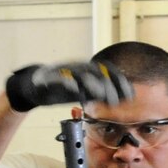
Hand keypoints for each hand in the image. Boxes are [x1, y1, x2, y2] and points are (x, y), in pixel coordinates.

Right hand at [4, 61, 132, 112]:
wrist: (38, 86)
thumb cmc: (65, 89)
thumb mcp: (86, 92)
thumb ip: (102, 93)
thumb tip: (126, 97)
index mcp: (89, 69)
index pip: (109, 71)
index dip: (120, 81)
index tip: (130, 94)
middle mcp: (79, 66)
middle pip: (98, 72)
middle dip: (109, 86)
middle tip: (115, 101)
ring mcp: (64, 69)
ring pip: (80, 73)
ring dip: (92, 83)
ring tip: (100, 94)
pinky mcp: (50, 76)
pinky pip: (59, 78)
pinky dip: (67, 82)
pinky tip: (75, 89)